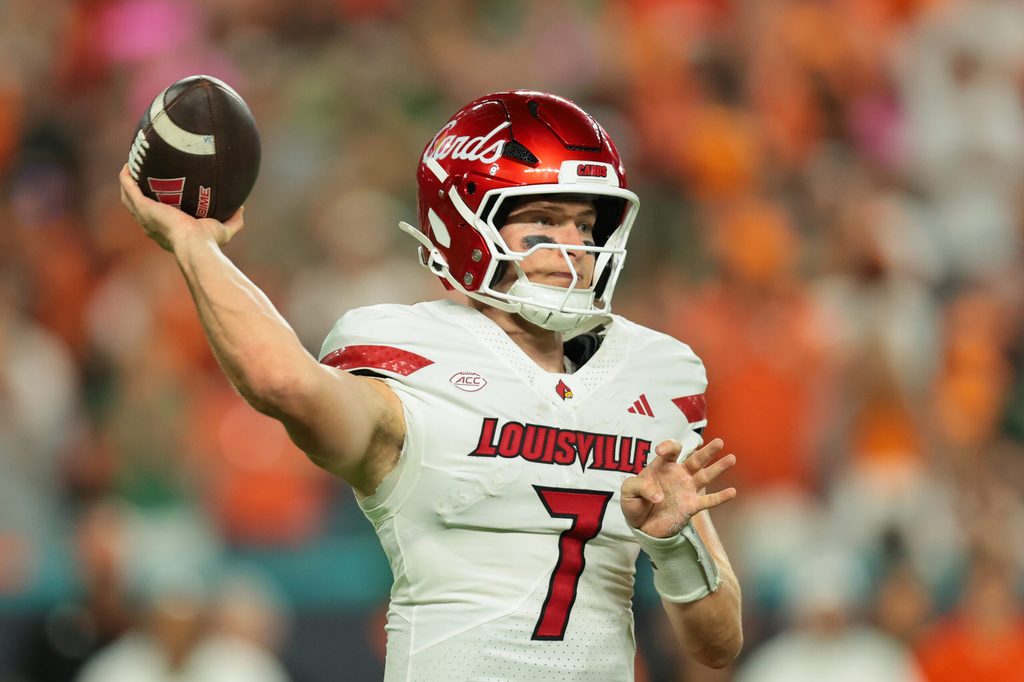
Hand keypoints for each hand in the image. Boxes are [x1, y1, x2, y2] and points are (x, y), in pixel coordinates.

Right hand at [118, 165, 243, 252]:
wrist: (196, 244)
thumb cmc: (208, 241)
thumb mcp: (223, 230)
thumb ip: (234, 221)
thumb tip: (241, 208)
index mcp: (168, 231)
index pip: (158, 218)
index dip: (156, 206)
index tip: (160, 194)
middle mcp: (152, 225)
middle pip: (139, 207)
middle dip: (137, 192)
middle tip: (141, 176)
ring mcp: (145, 216)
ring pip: (129, 198)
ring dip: (127, 183)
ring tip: (130, 168)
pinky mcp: (144, 207)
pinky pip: (130, 189)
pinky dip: (126, 178)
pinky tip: (128, 165)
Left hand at [620, 438, 736, 537]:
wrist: (641, 524)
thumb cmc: (634, 502)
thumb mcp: (629, 491)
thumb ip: (640, 486)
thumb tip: (659, 495)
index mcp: (662, 466)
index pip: (670, 451)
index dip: (668, 447)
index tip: (660, 451)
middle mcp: (678, 475)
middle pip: (695, 460)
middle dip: (707, 451)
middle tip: (719, 442)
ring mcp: (686, 490)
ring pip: (705, 476)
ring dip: (718, 468)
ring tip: (731, 458)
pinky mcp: (691, 506)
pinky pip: (707, 501)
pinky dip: (720, 497)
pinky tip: (731, 492)